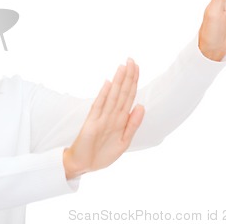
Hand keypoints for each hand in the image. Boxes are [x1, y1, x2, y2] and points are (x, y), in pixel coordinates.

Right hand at [63, 59, 144, 179]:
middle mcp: (111, 115)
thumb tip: (142, 106)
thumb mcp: (124, 142)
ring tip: (123, 67)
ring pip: (112, 96)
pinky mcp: (91, 123)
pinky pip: (98, 107)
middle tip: (131, 59)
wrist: (83, 165)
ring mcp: (101, 118)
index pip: (129, 96)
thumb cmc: (102, 154)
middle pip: (122, 93)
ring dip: (118, 81)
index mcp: (120, 119)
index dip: (133, 82)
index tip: (137, 67)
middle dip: (128, 77)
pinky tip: (108, 84)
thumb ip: (133, 124)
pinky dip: (103, 95)